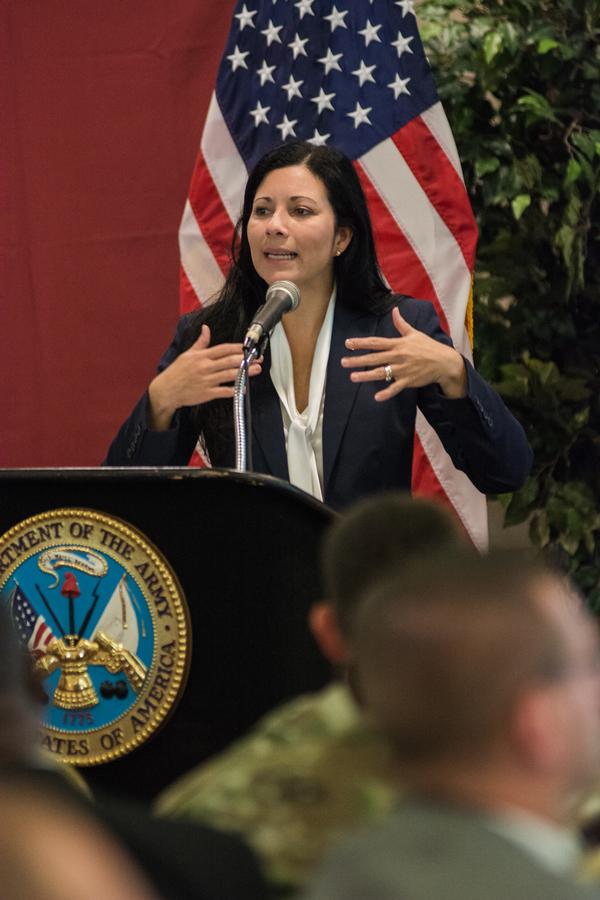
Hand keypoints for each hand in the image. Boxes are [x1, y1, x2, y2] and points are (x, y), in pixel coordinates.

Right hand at [148, 324, 261, 429]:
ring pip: (229, 375)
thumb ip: (201, 342)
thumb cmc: (177, 372)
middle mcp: (205, 367)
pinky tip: (243, 388)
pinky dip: (234, 390)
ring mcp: (206, 380)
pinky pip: (223, 391)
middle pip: (229, 361)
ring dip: (244, 372)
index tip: (247, 347)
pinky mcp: (206, 393)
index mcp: (201, 356)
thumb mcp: (188, 354)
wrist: (166, 390)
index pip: (223, 349)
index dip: (237, 348)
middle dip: (245, 359)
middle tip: (257, 359)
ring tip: (256, 370)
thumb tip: (206, 328)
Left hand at [341, 307, 466, 401]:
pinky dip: (387, 393)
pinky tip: (376, 397)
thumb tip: (395, 310)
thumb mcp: (414, 333)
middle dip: (358, 360)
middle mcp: (398, 356)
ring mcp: (403, 369)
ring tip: (353, 377)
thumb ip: (401, 324)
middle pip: (374, 358)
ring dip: (367, 376)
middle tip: (343, 362)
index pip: (376, 343)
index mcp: (398, 344)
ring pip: (382, 372)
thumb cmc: (428, 347)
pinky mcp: (409, 380)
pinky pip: (396, 388)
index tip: (347, 343)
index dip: (361, 343)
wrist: (444, 362)